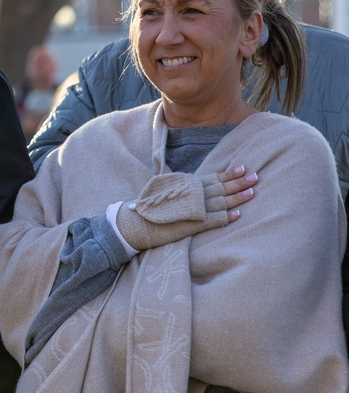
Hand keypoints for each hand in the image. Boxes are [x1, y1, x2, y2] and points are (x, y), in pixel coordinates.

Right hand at [117, 165, 257, 250]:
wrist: (135, 222)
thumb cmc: (148, 208)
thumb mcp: (166, 192)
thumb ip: (183, 189)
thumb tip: (194, 186)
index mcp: (187, 186)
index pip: (212, 178)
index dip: (229, 173)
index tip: (243, 167)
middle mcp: (192, 195)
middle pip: (220, 188)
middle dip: (239, 182)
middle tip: (256, 177)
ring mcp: (192, 210)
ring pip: (220, 202)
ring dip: (237, 198)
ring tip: (252, 193)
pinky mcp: (191, 225)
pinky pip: (212, 221)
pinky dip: (226, 217)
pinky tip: (238, 215)